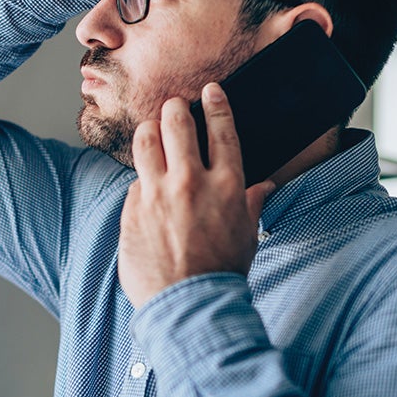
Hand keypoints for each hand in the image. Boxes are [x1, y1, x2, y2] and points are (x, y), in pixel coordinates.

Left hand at [118, 83, 275, 307]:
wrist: (189, 305)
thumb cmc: (222, 272)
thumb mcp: (247, 234)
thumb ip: (251, 203)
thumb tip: (264, 187)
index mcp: (227, 185)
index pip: (221, 128)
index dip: (215, 103)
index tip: (210, 91)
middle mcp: (190, 182)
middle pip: (176, 122)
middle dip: (174, 108)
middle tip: (174, 108)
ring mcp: (157, 194)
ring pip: (145, 140)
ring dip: (149, 131)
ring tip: (152, 132)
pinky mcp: (132, 210)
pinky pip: (134, 181)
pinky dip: (142, 179)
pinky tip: (147, 187)